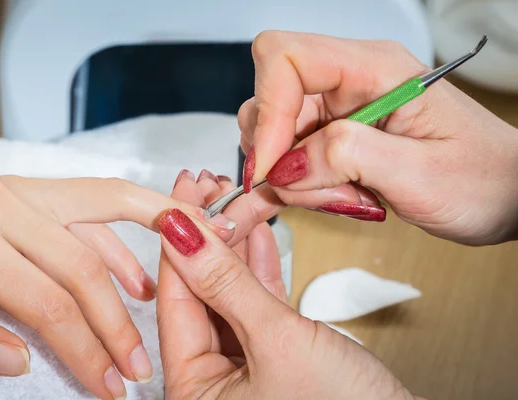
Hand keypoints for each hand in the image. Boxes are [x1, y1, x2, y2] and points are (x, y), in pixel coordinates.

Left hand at [0, 176, 242, 398]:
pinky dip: (121, 237)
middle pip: (84, 264)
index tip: (109, 386)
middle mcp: (3, 203)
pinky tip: (138, 274)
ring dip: (145, 251)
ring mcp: (21, 187)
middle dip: (117, 322)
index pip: (48, 304)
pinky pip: (90, 204)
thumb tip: (19, 362)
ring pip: (105, 208)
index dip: (86, 349)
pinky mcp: (31, 186)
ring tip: (171, 295)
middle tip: (139, 365)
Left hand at [156, 170, 420, 399]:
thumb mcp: (278, 341)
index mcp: (194, 393)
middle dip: (207, 239)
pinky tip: (259, 235)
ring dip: (234, 248)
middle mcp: (211, 385)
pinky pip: (258, 309)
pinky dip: (261, 272)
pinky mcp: (274, 360)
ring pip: (229, 297)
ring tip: (233, 201)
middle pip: (199, 296)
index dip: (178, 245)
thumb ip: (227, 285)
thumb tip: (182, 235)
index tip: (179, 199)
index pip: (174, 303)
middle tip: (207, 190)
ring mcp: (243, 371)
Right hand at [238, 30, 517, 244]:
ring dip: (296, 178)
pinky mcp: (337, 136)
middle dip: (282, 155)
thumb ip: (347, 158)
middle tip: (318, 192)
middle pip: (273, 100)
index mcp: (375, 68)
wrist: (505, 194)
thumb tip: (285, 163)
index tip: (271, 164)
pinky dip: (302, 186)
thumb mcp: (418, 173)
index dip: (268, 110)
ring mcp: (341, 109)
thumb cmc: (482, 177)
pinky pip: (294, 157)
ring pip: (279, 135)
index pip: (286, 58)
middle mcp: (352, 80)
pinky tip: (340, 198)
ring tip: (347, 199)